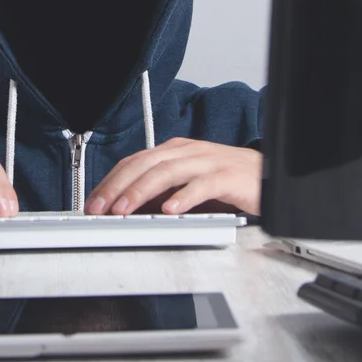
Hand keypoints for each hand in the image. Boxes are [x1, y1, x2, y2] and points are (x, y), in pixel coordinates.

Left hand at [83, 139, 261, 216]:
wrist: (269, 176)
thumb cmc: (227, 181)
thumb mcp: (186, 185)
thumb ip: (160, 193)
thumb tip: (127, 209)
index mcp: (175, 151)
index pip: (134, 162)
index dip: (109, 181)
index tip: (92, 202)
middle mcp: (187, 152)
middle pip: (144, 164)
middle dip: (117, 187)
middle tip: (98, 208)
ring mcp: (207, 162)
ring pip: (166, 172)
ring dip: (140, 192)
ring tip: (123, 210)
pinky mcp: (227, 176)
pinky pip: (201, 185)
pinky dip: (184, 197)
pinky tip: (170, 210)